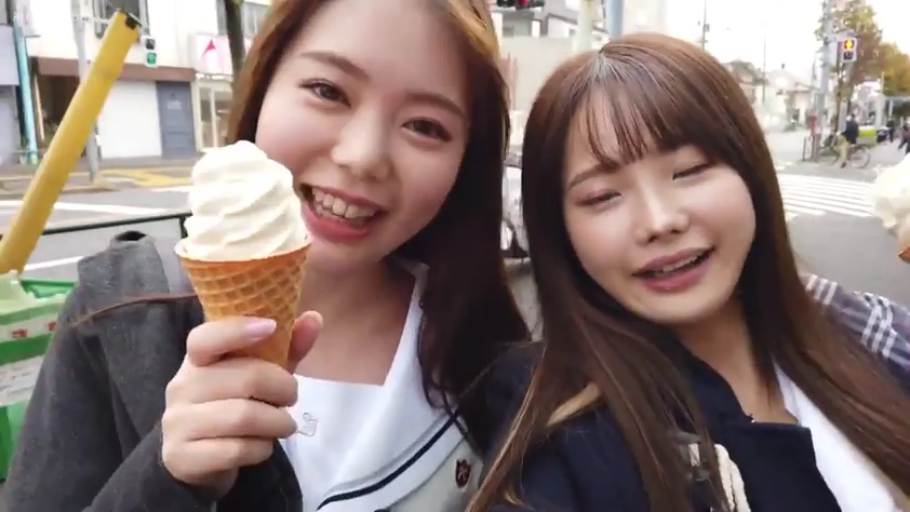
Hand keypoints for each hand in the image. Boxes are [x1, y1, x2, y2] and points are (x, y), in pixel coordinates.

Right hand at [161, 312, 321, 496]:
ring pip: (243, 417)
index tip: (271, 327)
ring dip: (278, 422)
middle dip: (282, 388)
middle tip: (292, 397)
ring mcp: (178, 423)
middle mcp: (181, 387)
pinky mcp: (183, 457)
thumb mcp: (259, 374)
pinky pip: (236, 450)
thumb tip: (314, 318)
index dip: (237, 330)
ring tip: (285, 424)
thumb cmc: (234, 405)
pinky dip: (262, 449)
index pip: (204, 338)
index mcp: (197, 360)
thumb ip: (285, 349)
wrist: (199, 459)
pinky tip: (263, 445)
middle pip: (245, 378)